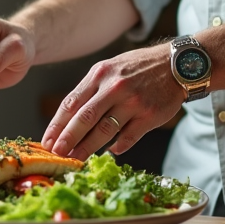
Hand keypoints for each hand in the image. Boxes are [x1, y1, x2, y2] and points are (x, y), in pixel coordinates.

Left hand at [43, 44, 183, 159]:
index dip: (57, 124)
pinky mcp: (149, 116)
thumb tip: (69, 118)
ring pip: (104, 131)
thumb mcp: (111, 67)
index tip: (47, 140)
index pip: (71, 102)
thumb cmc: (139, 67)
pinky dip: (117, 147)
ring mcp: (133, 102)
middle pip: (84, 118)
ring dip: (87, 148)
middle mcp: (114, 87)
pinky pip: (128, 137)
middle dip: (67, 139)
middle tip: (56, 154)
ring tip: (76, 159)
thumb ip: (91, 89)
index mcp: (100, 74)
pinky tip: (109, 152)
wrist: (177, 64)